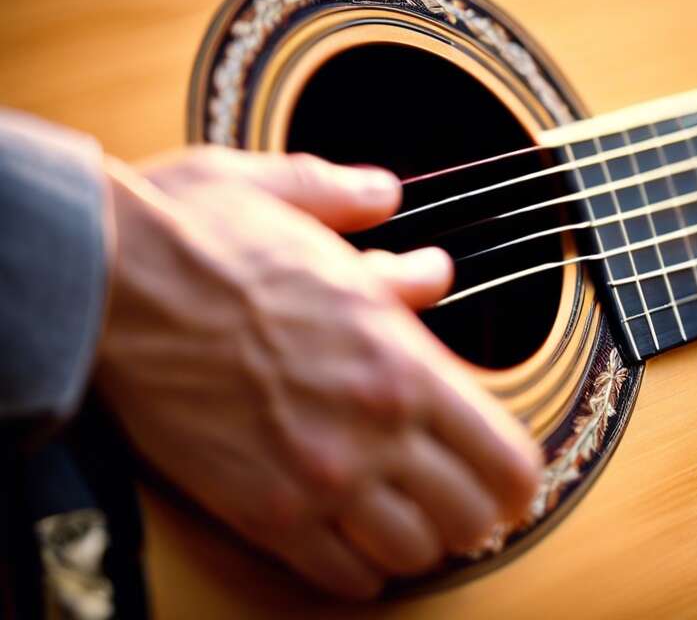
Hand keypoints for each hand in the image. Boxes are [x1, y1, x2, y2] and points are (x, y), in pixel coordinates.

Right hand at [94, 147, 541, 598]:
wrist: (105, 284)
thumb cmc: (196, 236)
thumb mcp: (290, 192)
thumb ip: (355, 201)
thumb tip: (385, 197)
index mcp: (399, 356)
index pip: (505, 455)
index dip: (521, 478)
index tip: (515, 480)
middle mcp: (373, 429)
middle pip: (470, 517)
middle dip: (478, 514)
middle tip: (468, 503)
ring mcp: (317, 478)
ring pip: (411, 553)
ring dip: (419, 541)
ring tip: (410, 520)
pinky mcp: (259, 511)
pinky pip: (338, 573)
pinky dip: (358, 570)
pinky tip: (355, 548)